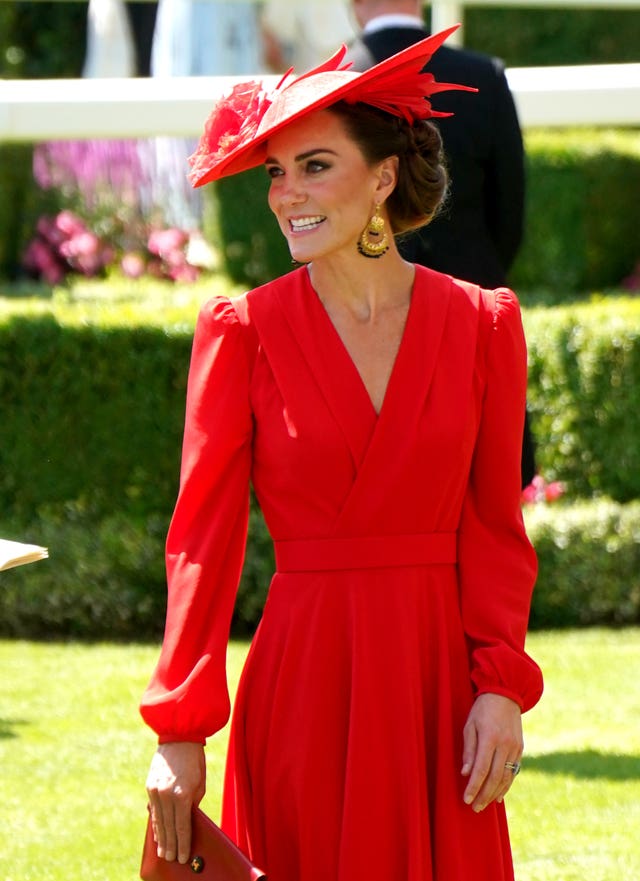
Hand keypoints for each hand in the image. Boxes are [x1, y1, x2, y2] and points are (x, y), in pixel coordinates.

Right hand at [146, 742, 205, 863]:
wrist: (178, 737)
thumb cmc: (194, 760)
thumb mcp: (199, 783)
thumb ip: (192, 803)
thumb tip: (187, 820)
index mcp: (182, 794)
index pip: (182, 826)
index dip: (183, 843)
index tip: (183, 857)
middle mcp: (167, 795)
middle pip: (169, 827)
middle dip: (171, 845)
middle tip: (172, 860)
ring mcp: (156, 791)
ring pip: (159, 821)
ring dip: (161, 838)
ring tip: (163, 853)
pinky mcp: (149, 786)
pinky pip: (153, 810)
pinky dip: (156, 823)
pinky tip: (157, 834)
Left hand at [461, 693, 522, 811]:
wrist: (505, 694)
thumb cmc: (482, 709)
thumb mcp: (469, 725)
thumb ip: (468, 749)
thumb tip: (465, 773)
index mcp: (489, 738)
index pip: (481, 769)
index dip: (474, 787)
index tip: (466, 799)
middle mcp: (504, 745)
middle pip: (494, 777)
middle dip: (484, 795)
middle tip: (475, 807)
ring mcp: (515, 748)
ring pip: (506, 778)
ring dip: (495, 793)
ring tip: (484, 804)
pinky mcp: (520, 749)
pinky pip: (513, 772)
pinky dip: (506, 785)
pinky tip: (498, 795)